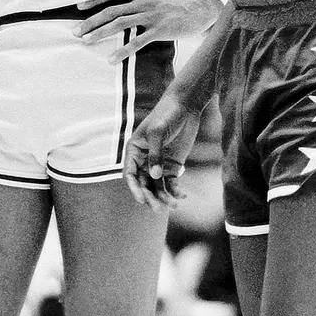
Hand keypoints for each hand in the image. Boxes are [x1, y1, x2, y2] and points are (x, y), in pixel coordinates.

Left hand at [76, 0, 222, 62]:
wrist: (201, 6)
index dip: (95, 1)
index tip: (79, 8)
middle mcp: (143, 0)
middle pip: (111, 11)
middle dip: (91, 21)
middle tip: (75, 31)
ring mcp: (151, 15)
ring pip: (119, 25)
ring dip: (100, 33)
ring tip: (86, 41)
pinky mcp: (159, 30)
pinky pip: (137, 42)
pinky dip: (122, 51)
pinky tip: (111, 60)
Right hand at [124, 92, 202, 211]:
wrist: (186, 106)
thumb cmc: (167, 114)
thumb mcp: (158, 132)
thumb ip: (156, 154)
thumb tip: (154, 176)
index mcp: (134, 150)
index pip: (130, 174)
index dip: (134, 188)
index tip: (141, 199)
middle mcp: (144, 160)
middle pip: (143, 184)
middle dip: (150, 197)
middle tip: (160, 208)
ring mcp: (158, 163)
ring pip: (157, 186)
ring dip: (163, 197)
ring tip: (174, 206)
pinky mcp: (172, 165)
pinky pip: (171, 183)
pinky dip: (175, 191)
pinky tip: (181, 197)